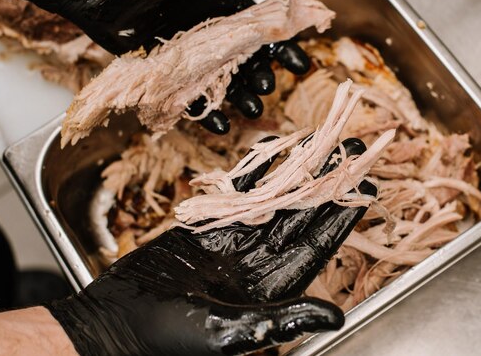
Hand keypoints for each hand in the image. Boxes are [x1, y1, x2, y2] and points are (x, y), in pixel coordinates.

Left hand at [24, 0, 310, 133]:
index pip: (259, 28)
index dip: (281, 46)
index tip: (301, 64)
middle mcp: (205, 25)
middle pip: (241, 58)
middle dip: (258, 75)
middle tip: (269, 89)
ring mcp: (184, 46)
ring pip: (217, 78)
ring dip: (235, 95)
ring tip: (251, 110)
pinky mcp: (160, 64)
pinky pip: (185, 90)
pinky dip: (200, 107)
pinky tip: (216, 122)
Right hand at [46, 138, 375, 354]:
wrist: (115, 326)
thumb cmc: (169, 341)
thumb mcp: (231, 333)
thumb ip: (283, 319)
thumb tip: (335, 317)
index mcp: (271, 288)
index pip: (316, 246)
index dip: (340, 216)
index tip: (365, 188)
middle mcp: (256, 262)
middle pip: (300, 216)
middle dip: (325, 184)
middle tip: (351, 151)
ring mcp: (231, 242)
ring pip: (271, 201)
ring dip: (295, 172)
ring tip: (319, 144)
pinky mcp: (204, 228)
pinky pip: (235, 196)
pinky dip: (252, 175)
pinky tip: (271, 153)